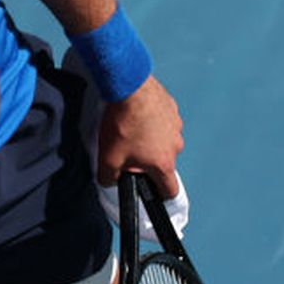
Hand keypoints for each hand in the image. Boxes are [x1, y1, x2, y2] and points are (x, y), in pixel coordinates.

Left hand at [96, 75, 183, 197]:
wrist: (129, 87)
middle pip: (163, 163)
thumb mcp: (107, 159)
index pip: (170, 190)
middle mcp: (175, 146)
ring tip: (130, 131)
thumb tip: (110, 182)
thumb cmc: (122, 124)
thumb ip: (109, 178)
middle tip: (127, 152)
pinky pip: (163, 122)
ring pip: (164, 142)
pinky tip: (137, 117)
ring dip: (151, 141)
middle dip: (147, 162)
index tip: (151, 192)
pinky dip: (153, 123)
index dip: (160, 196)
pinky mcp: (172, 109)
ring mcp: (176, 126)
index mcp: (163, 163)